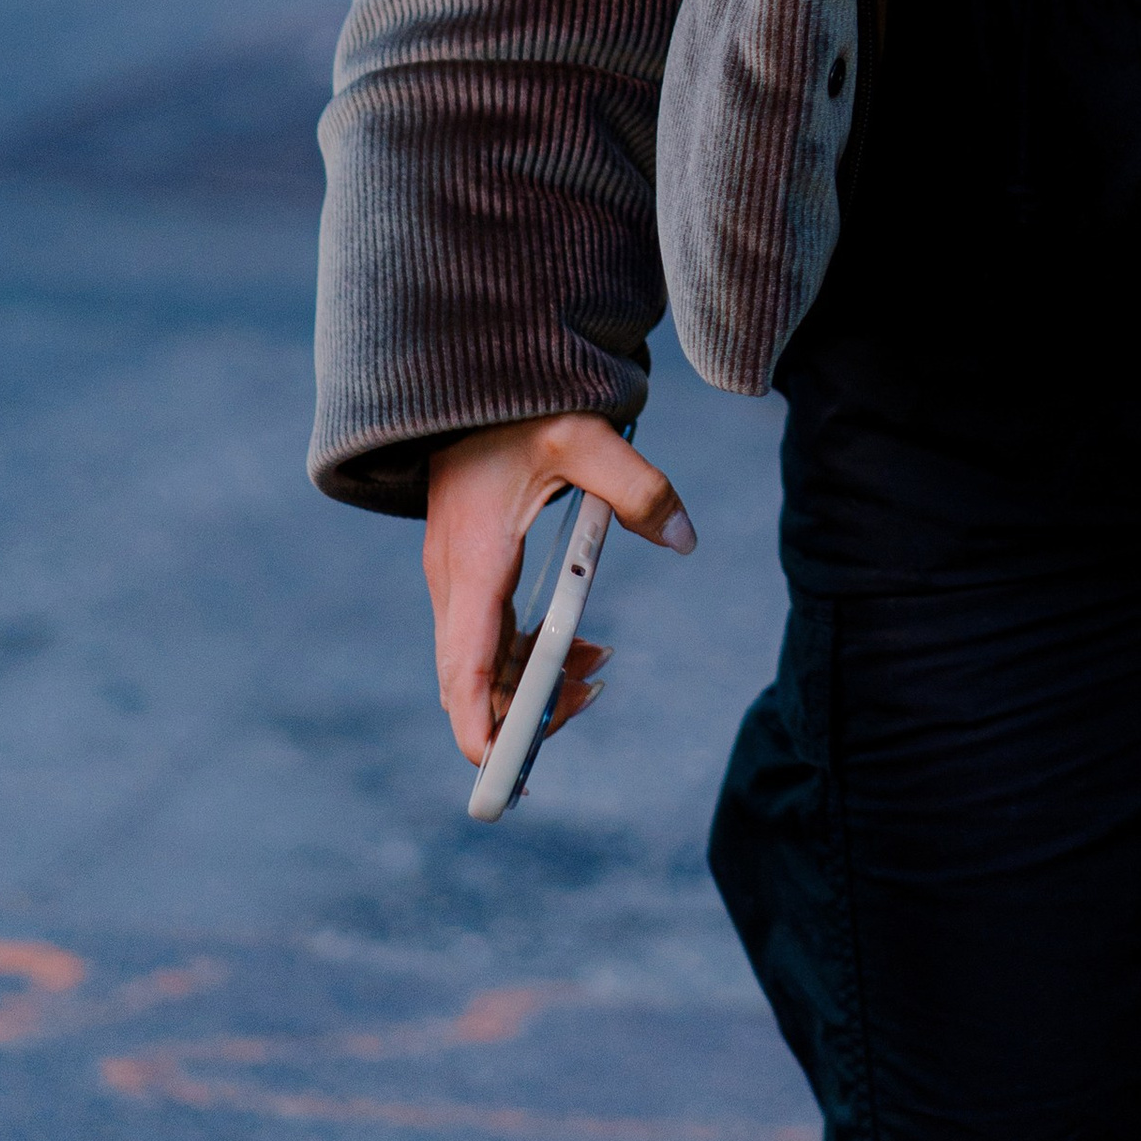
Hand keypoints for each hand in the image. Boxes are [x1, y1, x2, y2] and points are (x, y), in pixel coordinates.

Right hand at [423, 412, 693, 767]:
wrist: (471, 372)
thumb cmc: (521, 402)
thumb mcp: (586, 436)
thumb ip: (637, 489)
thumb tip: (687, 538)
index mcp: (473, 557)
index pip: (464, 665)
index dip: (480, 724)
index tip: (502, 768)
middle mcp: (453, 577)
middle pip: (472, 679)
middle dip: (523, 712)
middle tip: (588, 705)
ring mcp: (455, 575)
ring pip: (481, 664)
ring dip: (534, 682)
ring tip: (600, 673)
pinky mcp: (468, 568)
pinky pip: (489, 637)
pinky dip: (530, 654)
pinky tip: (582, 648)